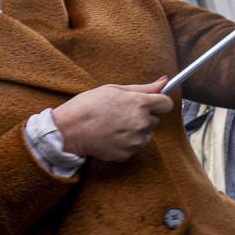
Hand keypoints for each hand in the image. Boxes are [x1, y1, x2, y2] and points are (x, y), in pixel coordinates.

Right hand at [53, 78, 173, 161]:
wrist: (68, 130)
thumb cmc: (88, 106)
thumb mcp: (114, 89)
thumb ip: (143, 88)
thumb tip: (164, 81)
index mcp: (140, 104)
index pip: (166, 104)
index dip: (158, 102)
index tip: (150, 102)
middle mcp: (141, 123)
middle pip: (156, 119)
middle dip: (144, 115)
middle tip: (122, 113)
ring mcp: (135, 140)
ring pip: (146, 134)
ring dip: (137, 130)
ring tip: (116, 125)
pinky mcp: (128, 153)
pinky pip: (136, 146)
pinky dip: (128, 141)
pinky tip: (112, 135)